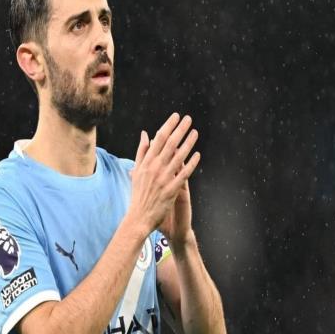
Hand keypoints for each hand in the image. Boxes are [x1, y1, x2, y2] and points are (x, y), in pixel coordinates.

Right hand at [129, 113, 199, 233]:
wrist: (139, 217)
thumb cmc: (138, 194)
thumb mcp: (137, 170)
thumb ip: (142, 151)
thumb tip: (145, 134)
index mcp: (146, 162)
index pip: (158, 139)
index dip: (168, 126)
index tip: (176, 116)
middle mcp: (154, 167)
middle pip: (170, 144)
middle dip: (180, 129)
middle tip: (188, 119)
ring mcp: (164, 178)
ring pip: (178, 156)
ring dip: (188, 142)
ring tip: (195, 132)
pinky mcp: (172, 189)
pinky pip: (184, 173)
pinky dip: (191, 163)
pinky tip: (197, 154)